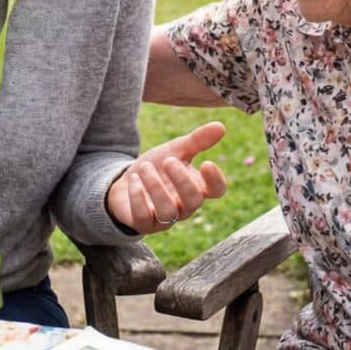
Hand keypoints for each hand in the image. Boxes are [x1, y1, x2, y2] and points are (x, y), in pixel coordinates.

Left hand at [106, 121, 227, 233]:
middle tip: (168, 160)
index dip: (216, 180)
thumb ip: (197, 141)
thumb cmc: (158, 167)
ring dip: (156, 187)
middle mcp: (184, 206)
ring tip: (145, 167)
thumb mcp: (176, 150)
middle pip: (194, 201)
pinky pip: (144, 218)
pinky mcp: (144, 224)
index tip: (206, 163)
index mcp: (197, 187)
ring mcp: (165, 218)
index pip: (217, 190)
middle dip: (182, 180)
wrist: (129, 181)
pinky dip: (138, 198)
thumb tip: (221, 126)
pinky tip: (135, 180)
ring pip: (168, 211)